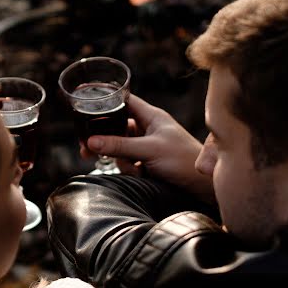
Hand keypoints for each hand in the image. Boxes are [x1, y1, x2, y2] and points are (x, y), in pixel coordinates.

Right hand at [81, 94, 214, 200]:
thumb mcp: (148, 151)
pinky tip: (139, 175)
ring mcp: (147, 145)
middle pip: (116, 127)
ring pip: (119, 148)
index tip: (86, 101)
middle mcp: (148, 128)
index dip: (106, 100)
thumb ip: (119, 146)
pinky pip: (127, 162)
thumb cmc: (183, 160)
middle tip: (87, 150)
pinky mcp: (147, 161)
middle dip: (104, 140)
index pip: (124, 101)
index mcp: (151, 116)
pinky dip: (129, 170)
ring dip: (121, 160)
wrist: (202, 186)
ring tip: (134, 169)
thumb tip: (91, 142)